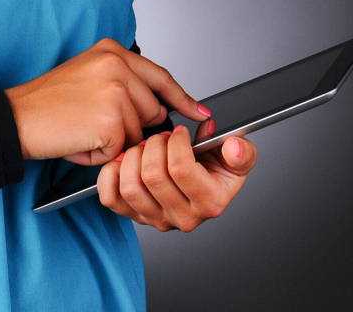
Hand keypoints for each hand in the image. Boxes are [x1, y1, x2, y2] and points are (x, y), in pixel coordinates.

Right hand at [5, 38, 210, 164]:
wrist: (16, 118)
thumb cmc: (48, 102)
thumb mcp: (89, 75)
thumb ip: (124, 83)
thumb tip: (158, 107)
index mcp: (112, 52)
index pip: (161, 77)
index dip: (183, 99)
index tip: (199, 112)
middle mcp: (117, 66)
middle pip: (153, 110)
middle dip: (131, 126)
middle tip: (93, 122)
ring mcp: (116, 93)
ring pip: (138, 132)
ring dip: (114, 142)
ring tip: (83, 129)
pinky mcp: (111, 121)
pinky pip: (121, 149)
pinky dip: (102, 155)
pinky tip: (80, 140)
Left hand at [96, 124, 256, 231]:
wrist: (202, 188)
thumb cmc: (216, 172)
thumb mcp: (238, 159)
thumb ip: (242, 153)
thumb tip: (234, 147)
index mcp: (210, 202)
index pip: (180, 169)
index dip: (176, 143)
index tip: (179, 133)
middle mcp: (182, 217)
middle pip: (153, 176)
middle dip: (154, 145)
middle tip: (161, 136)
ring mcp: (155, 219)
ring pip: (130, 187)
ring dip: (133, 157)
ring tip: (145, 147)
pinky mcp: (133, 216)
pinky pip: (110, 197)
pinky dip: (112, 174)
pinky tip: (126, 162)